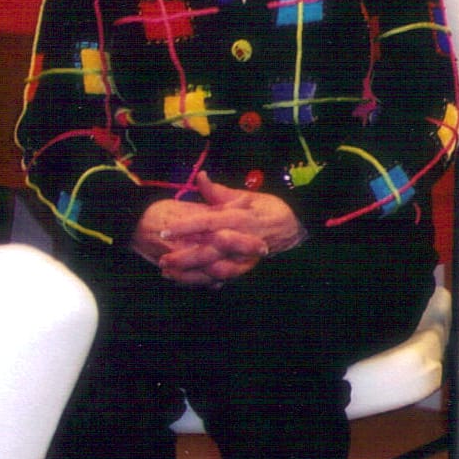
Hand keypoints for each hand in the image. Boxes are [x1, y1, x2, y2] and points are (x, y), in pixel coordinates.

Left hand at [130, 173, 305, 286]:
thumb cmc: (268, 209)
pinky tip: (186, 281)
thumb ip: (219, 192)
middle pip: (209, 252)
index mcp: (238, 219)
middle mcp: (241, 240)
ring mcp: (244, 258)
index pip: (208, 223)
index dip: (186, 227)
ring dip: (191, 274)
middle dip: (184, 258)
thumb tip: (201, 176)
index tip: (165, 231)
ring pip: (215, 270)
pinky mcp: (245, 269)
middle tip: (163, 260)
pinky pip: (223, 279)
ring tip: (169, 274)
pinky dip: (204, 282)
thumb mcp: (246, 196)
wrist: (294, 229)